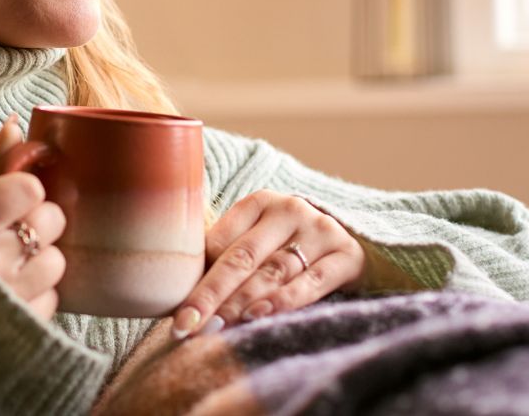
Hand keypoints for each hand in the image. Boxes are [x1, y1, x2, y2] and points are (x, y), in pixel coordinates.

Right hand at [0, 114, 65, 319]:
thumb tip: (15, 124)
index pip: (31, 188)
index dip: (26, 191)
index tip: (10, 202)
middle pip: (51, 220)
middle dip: (36, 223)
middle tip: (9, 234)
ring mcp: (8, 297)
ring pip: (57, 261)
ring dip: (38, 261)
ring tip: (9, 267)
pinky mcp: (19, 329)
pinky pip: (52, 300)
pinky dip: (36, 296)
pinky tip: (9, 294)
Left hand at [172, 189, 364, 337]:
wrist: (352, 240)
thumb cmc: (288, 246)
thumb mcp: (258, 238)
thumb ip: (225, 254)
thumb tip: (176, 291)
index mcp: (259, 202)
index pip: (220, 240)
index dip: (195, 275)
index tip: (175, 307)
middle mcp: (290, 210)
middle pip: (242, 257)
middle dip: (210, 295)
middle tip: (185, 325)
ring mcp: (320, 231)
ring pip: (273, 272)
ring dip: (240, 303)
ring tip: (214, 326)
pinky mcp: (347, 256)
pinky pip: (310, 282)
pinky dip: (283, 301)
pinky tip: (258, 317)